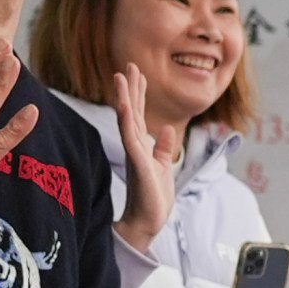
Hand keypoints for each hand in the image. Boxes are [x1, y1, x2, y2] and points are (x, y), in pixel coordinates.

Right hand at [110, 65, 174, 251]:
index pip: (138, 115)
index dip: (138, 94)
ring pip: (127, 119)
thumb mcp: (164, 167)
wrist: (148, 222)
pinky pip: (130, 137)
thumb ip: (163, 148)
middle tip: (128, 65)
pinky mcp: (137, 162)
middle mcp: (134, 146)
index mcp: (141, 146)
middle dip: (131, 88)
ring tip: (121, 76)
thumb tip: (167, 130)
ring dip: (124, 97)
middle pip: (131, 111)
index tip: (138, 73)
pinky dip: (126, 119)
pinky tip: (123, 104)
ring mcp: (134, 153)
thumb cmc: (154, 198)